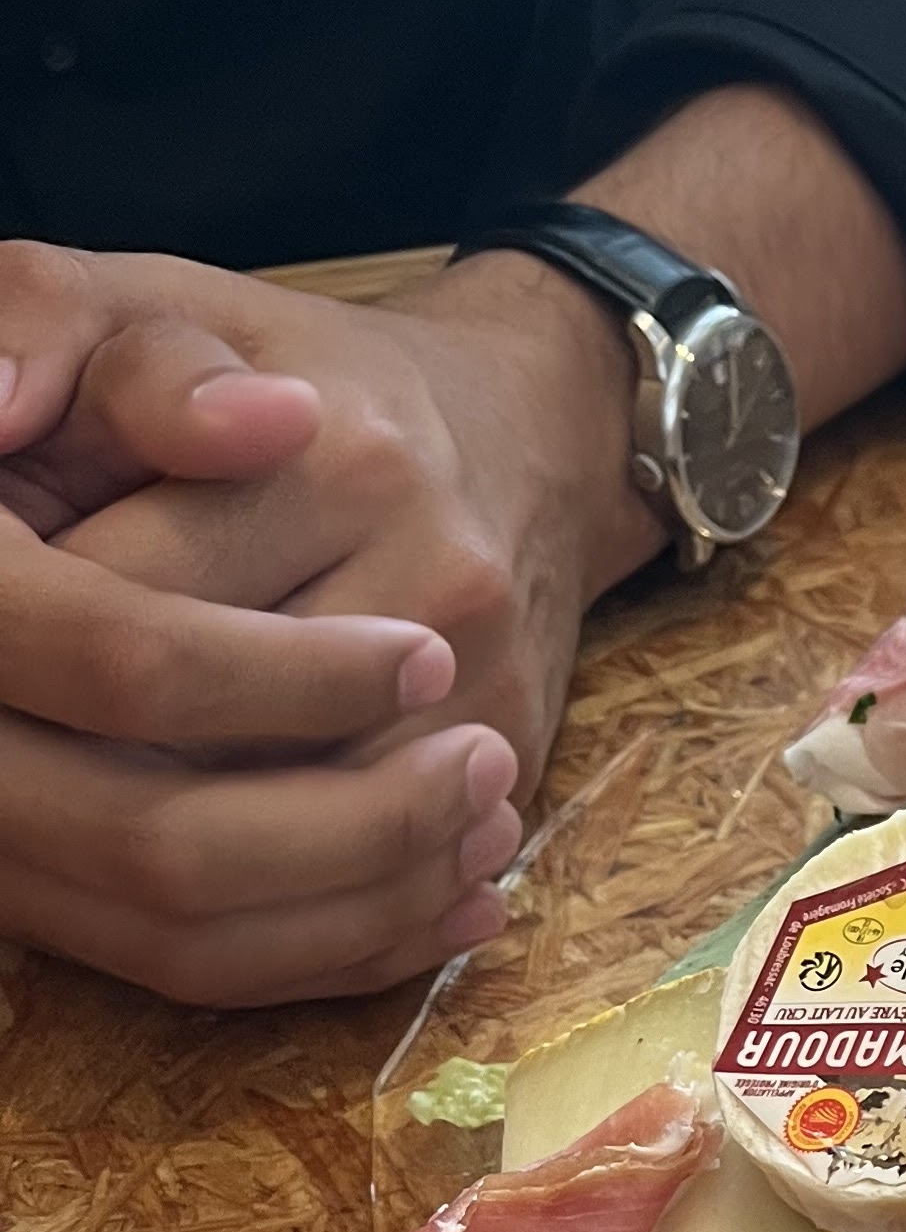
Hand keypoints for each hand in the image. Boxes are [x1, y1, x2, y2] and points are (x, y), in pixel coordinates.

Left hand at [0, 240, 658, 1005]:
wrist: (528, 435)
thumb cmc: (303, 372)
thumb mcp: (161, 303)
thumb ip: (49, 328)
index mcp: (332, 458)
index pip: (111, 626)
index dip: (17, 666)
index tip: (7, 652)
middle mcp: (431, 581)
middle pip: (185, 775)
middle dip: (54, 799)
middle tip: (15, 766)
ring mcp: (487, 694)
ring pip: (269, 869)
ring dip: (139, 882)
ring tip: (69, 840)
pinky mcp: (511, 769)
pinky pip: (364, 908)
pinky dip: (259, 928)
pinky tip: (185, 893)